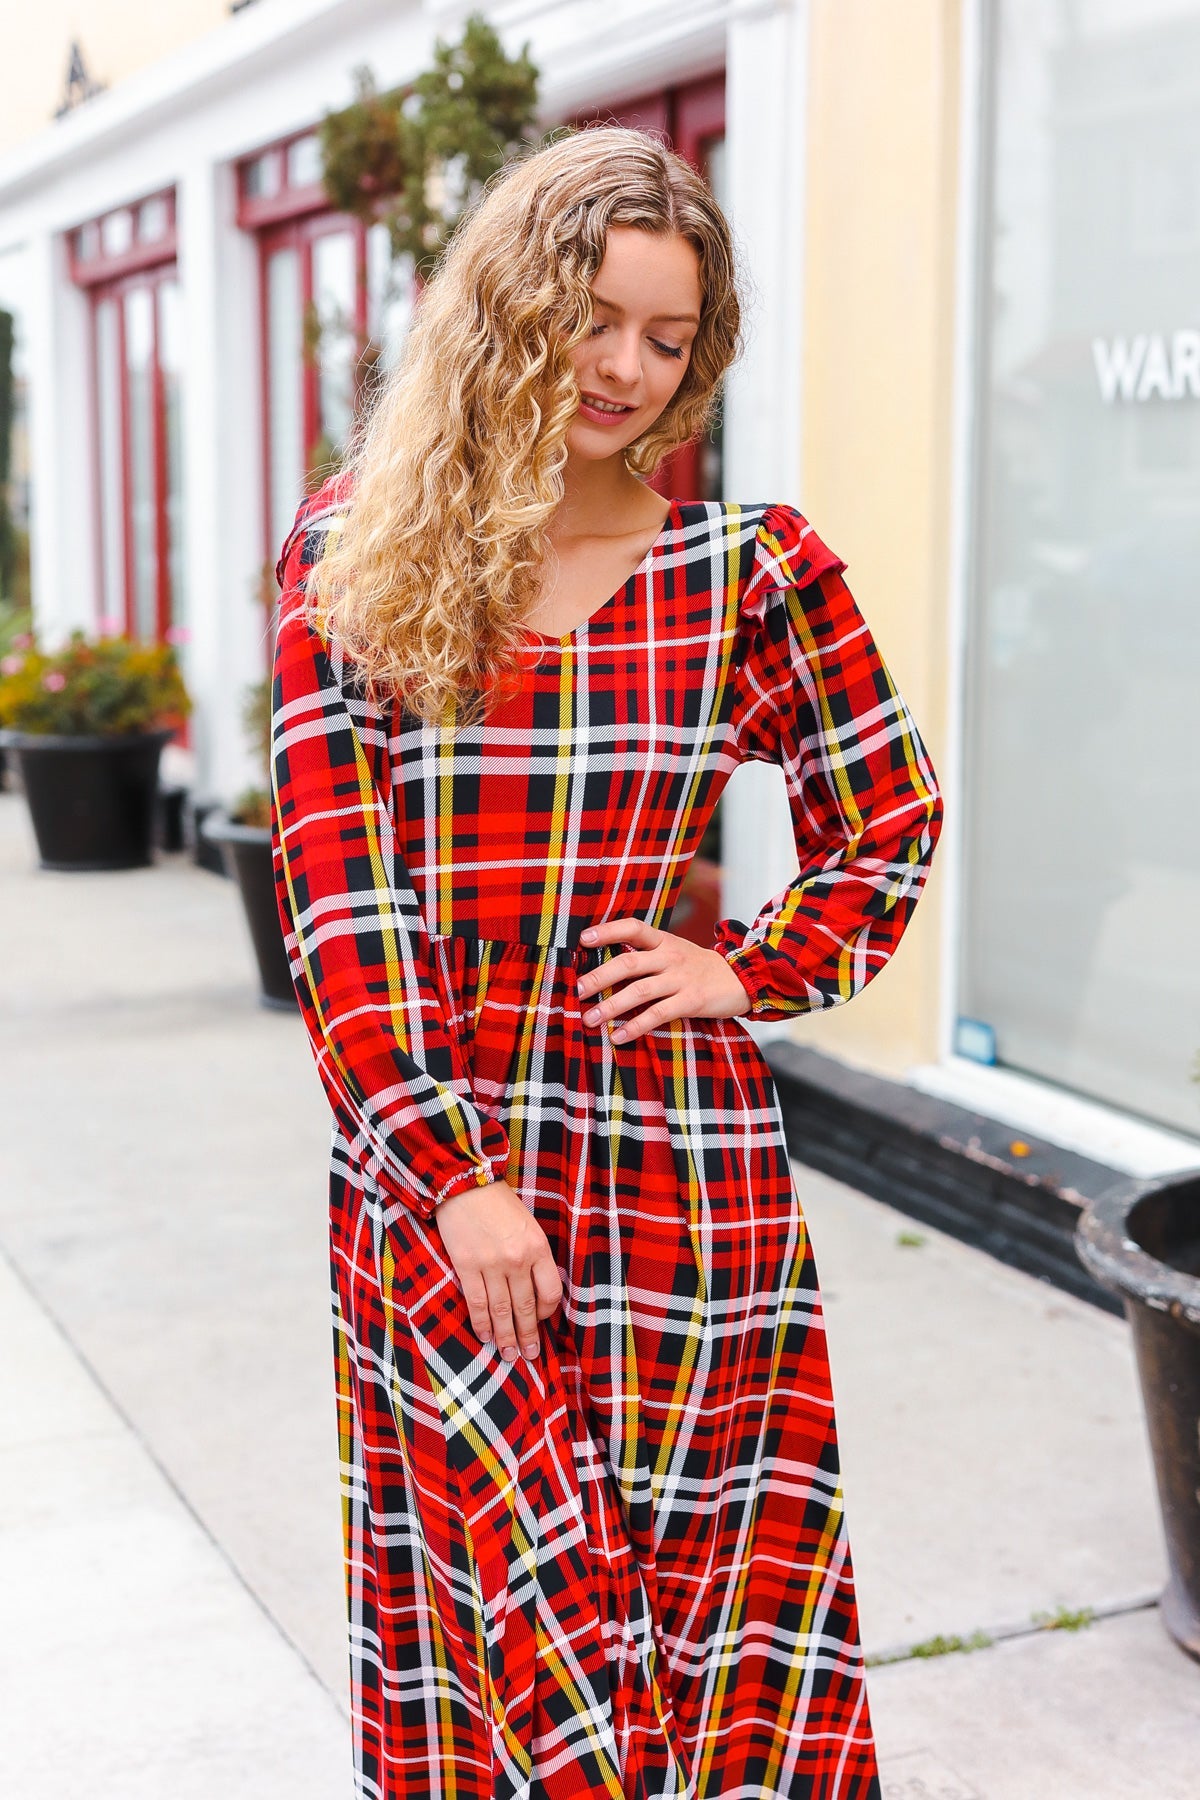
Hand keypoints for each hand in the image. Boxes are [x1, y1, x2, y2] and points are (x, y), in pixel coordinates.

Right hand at [436, 1179, 562, 1360]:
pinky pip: (477, 1303)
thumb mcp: (527, 1225)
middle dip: (528, 1335)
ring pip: (502, 1311)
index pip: (551, 1291)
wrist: (463, 1184)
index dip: (547, 1313)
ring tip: (509, 1354)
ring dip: (506, 1337)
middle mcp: (517, 1259)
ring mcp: (491, 1264)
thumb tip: (535, 1289)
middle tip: (529, 1355)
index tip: (542, 1322)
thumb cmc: (498, 1204)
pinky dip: (481, 1324)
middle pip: (526, 1307)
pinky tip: (485, 1336)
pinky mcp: (466, 1266)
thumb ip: (533, 1256)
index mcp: (538, 1247)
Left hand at [576, 916, 752, 1044]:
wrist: (742, 979)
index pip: (633, 928)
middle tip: (577, 990)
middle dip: (599, 976)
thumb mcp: (675, 952)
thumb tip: (605, 966)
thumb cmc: (698, 968)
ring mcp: (681, 979)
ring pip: (639, 991)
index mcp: (664, 941)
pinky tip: (618, 1036)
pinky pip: (657, 1014)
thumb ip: (647, 955)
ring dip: (611, 1006)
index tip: (583, 939)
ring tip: (590, 1019)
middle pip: (629, 962)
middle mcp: (670, 956)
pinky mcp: (691, 1001)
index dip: (607, 931)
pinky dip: (635, 1027)